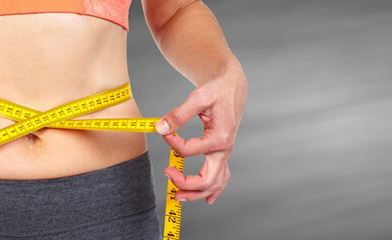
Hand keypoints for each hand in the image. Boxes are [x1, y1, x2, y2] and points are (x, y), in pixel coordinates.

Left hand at [156, 75, 244, 204]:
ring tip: (178, 195)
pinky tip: (207, 199)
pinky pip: (222, 178)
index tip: (164, 132)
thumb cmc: (217, 90)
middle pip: (206, 180)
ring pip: (214, 184)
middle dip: (185, 185)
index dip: (171, 143)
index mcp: (220, 138)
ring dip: (196, 193)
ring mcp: (225, 153)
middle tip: (167, 174)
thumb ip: (178, 115)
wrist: (232, 86)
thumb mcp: (198, 97)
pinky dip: (214, 190)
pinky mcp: (223, 153)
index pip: (188, 151)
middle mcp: (225, 149)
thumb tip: (160, 128)